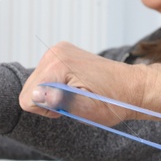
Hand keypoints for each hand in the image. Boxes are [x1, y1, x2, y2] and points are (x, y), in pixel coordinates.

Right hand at [19, 42, 160, 125]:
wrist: (132, 87)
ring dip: (51, 93)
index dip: (45, 110)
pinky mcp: (63, 52)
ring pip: (36, 82)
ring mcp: (59, 50)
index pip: (28, 98)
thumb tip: (37, 95)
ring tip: (76, 94)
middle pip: (30, 88)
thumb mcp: (88, 109)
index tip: (65, 108)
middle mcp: (56, 53)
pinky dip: (56, 85)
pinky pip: (45, 75)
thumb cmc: (114, 101)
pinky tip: (74, 87)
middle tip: (73, 102)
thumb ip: (60, 101)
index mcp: (59, 65)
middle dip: (47, 100)